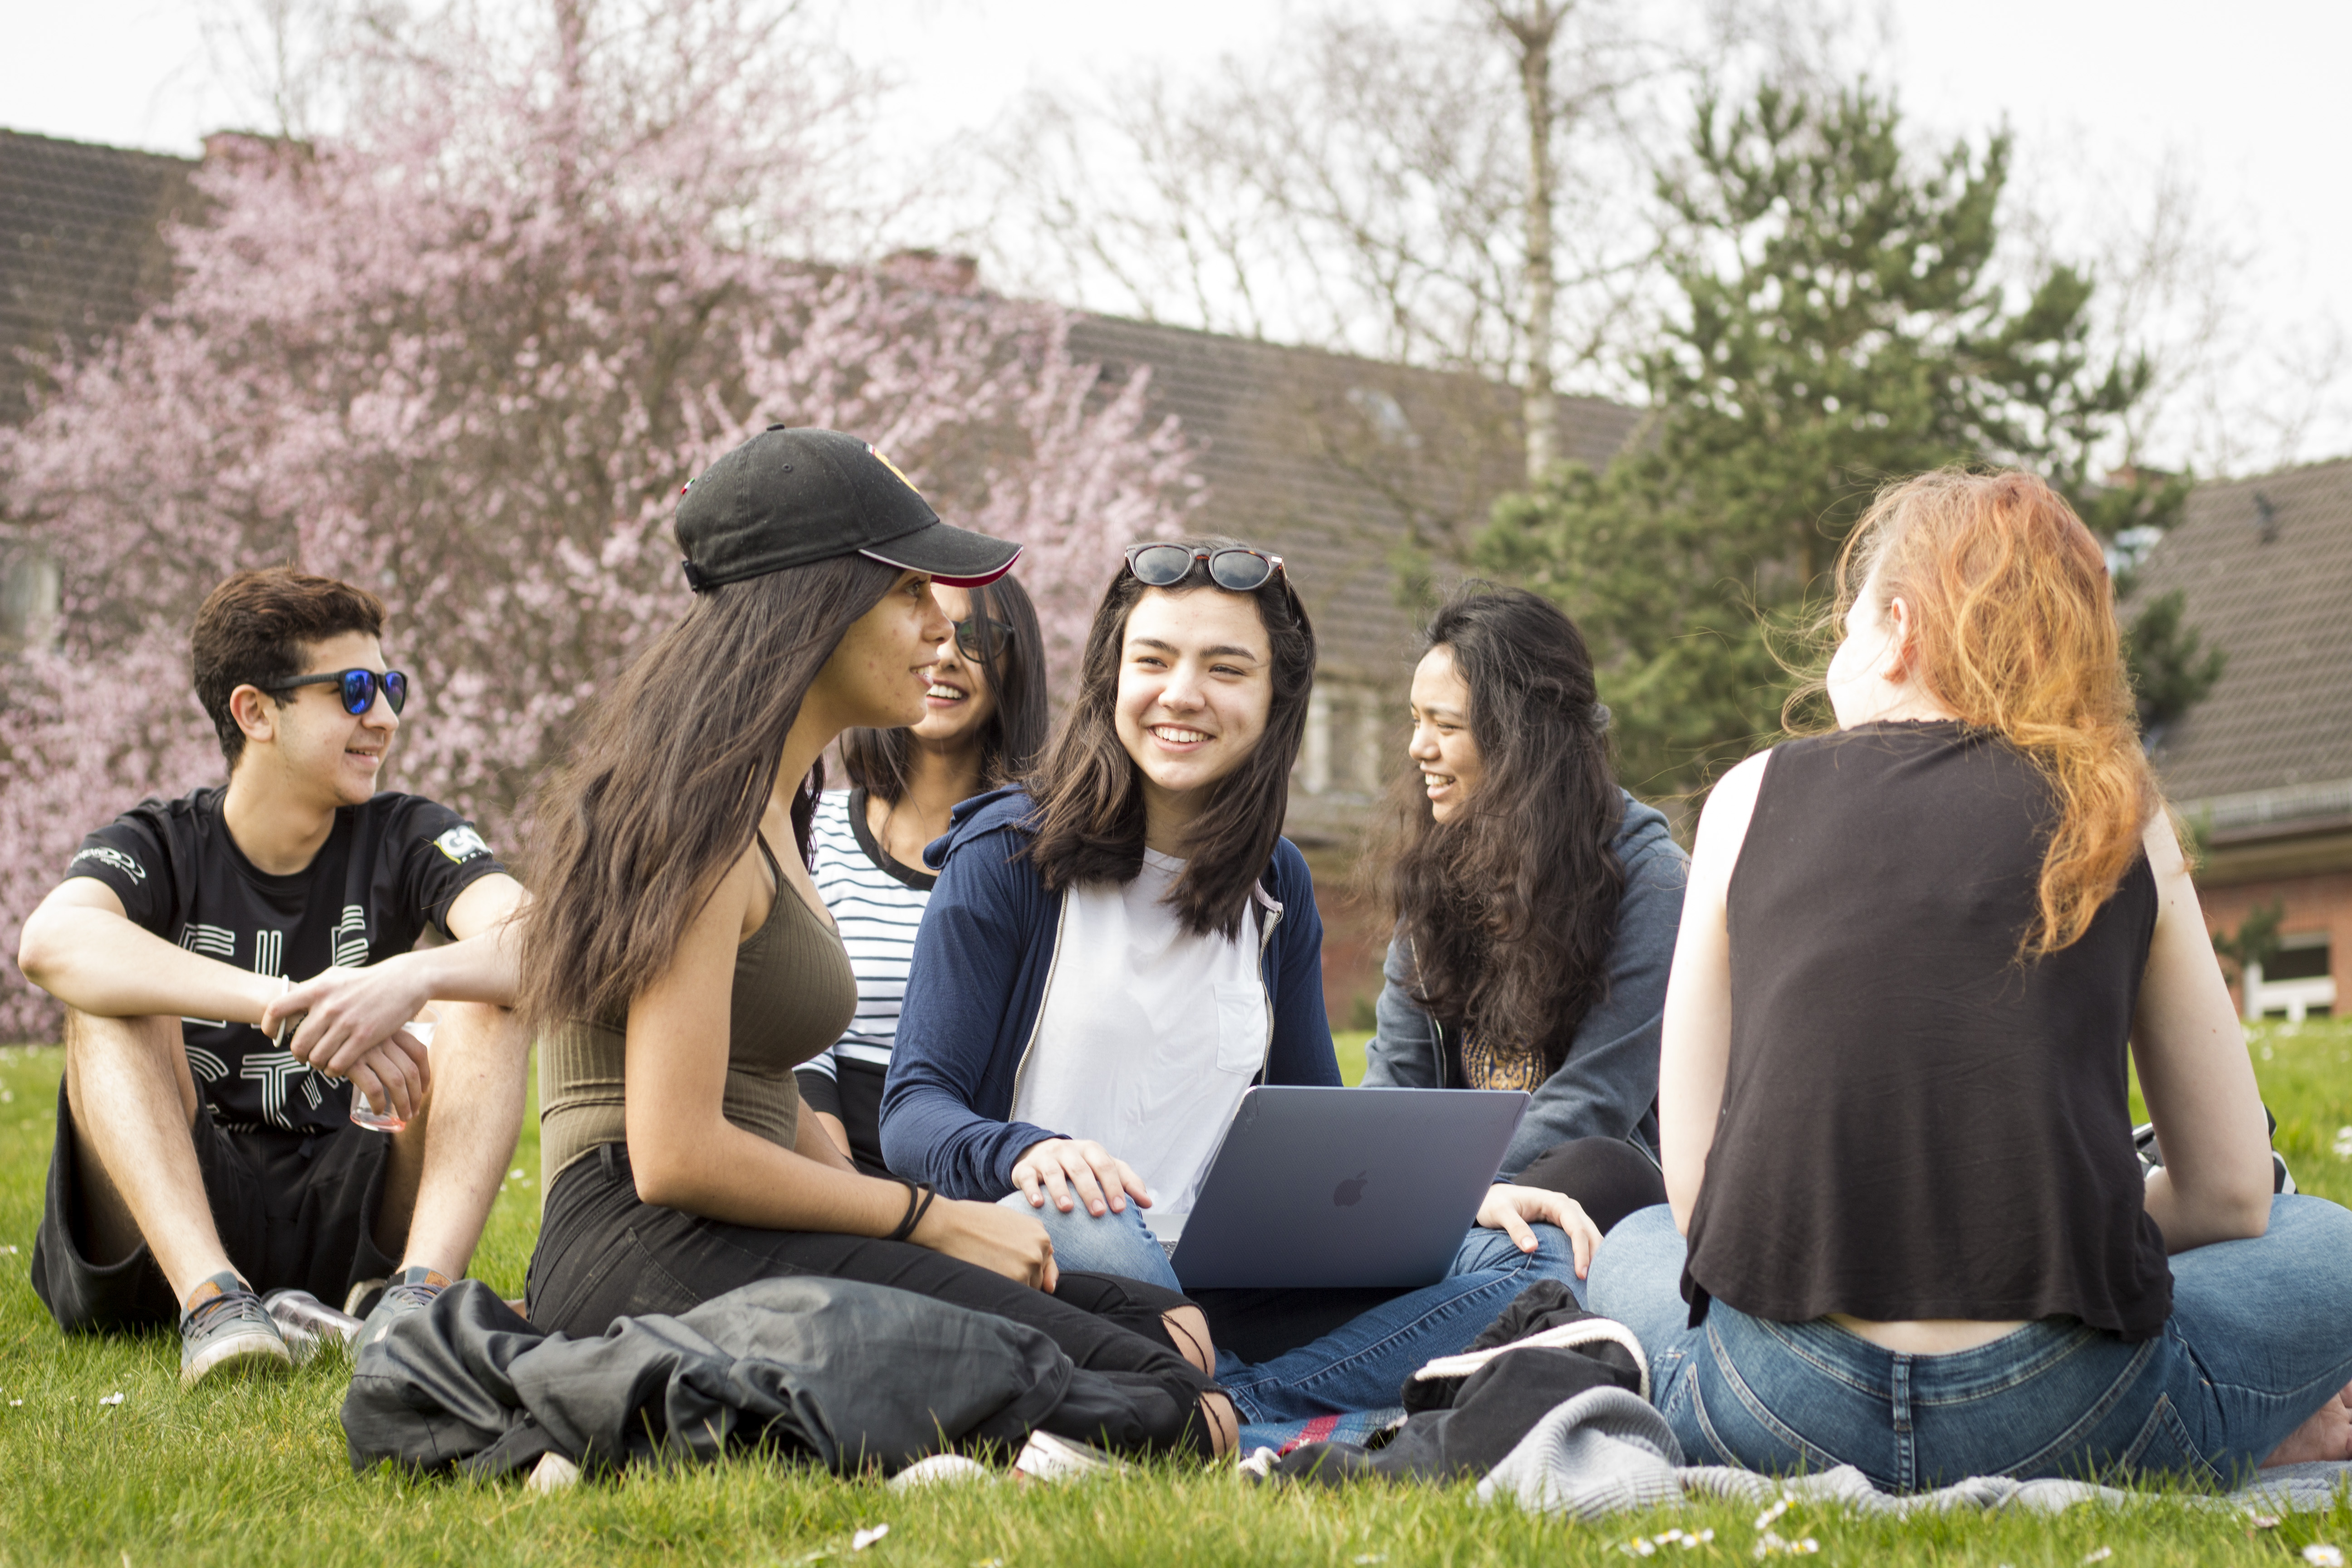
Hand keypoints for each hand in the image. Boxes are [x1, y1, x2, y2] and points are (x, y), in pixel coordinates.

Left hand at [264, 961, 432, 1076]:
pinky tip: (339, 1065)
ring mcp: (346, 1023)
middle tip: (306, 1055)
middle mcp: (328, 1006)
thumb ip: (311, 989)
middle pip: (297, 1043)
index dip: (269, 1025)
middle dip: (299, 1054)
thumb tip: (287, 1002)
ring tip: (325, 1061)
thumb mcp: (335, 976)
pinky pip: (338, 1064)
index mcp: (317, 989)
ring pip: (317, 1057)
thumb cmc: (367, 980)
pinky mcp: (365, 1037)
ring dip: (318, 1064)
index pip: (277, 1009)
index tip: (273, 1034)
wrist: (404, 980)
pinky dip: (335, 1069)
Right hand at [345, 1029, 432, 1123]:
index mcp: (390, 1030)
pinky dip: (379, 1102)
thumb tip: (394, 1070)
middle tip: (414, 1111)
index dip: (426, 1073)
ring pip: (396, 1081)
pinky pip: (373, 1087)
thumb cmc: (339, 1031)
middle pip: (410, 1071)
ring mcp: (368, 1050)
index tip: (424, 1089)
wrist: (310, 1021)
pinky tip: (378, 1110)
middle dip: (416, 1095)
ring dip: (403, 1103)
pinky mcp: (351, 1062)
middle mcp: (383, 1039)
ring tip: (402, 1116)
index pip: (418, 1051)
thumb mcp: (366, 1030)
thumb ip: (380, 1042)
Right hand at [911, 1196, 1059, 1292]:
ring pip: (1028, 1288)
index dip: (1034, 1271)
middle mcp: (1040, 1248)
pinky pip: (1015, 1295)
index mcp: (1040, 1232)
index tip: (1018, 1274)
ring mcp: (1030, 1264)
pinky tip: (987, 1278)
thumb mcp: (1010, 1220)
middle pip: (1038, 1277)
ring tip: (989, 1269)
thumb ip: (1030, 1238)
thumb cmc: (973, 1221)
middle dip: (1021, 1277)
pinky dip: (1003, 1293)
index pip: (1046, 1262)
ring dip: (1012, 1286)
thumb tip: (1051, 1266)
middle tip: (995, 1265)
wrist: (948, 1225)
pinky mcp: (1016, 1279)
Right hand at [1011, 1137, 1150, 1217]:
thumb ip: (1127, 1182)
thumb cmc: (1079, 1165)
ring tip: (1067, 1208)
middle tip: (1099, 1212)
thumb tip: (1148, 1202)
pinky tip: (1038, 1203)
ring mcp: (1045, 1159)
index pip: (1105, 1166)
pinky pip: (1027, 1177)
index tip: (1119, 1208)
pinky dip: (1032, 1190)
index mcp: (1090, 1150)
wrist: (1041, 1153)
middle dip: (1090, 1191)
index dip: (1113, 1186)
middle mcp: (1068, 1151)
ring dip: (1061, 1191)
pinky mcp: (1025, 1168)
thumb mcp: (1104, 1168)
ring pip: (1053, 1172)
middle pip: (1080, 1169)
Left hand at [1476, 1183, 1602, 1277]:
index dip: (1581, 1251)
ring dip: (1596, 1256)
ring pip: (1591, 1235)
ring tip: (1596, 1281)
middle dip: (1595, 1256)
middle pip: (1590, 1232)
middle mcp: (1567, 1206)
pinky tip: (1589, 1272)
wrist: (1492, 1197)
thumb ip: (1515, 1228)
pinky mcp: (1565, 1224)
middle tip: (1595, 1283)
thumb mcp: (1500, 1213)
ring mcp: (1568, 1215)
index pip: (1577, 1227)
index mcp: (1555, 1202)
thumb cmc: (1495, 1203)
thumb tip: (1531, 1248)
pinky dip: (1588, 1254)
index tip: (1581, 1273)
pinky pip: (1583, 1239)